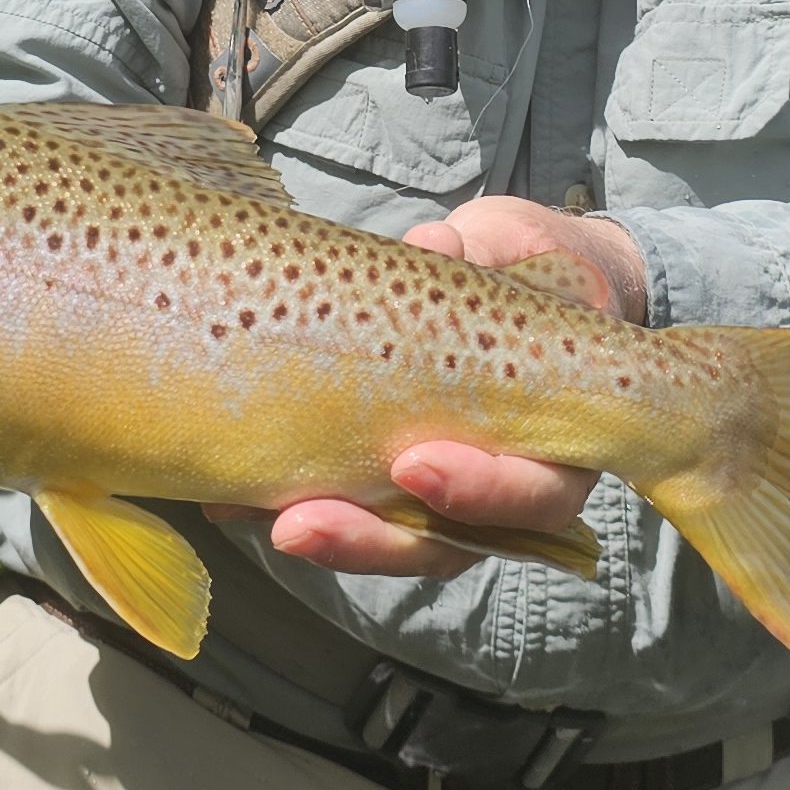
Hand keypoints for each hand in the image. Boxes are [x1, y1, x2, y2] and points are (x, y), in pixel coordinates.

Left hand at [236, 197, 648, 577]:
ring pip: (395, 540)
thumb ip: (485, 256)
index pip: (536, 492)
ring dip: (325, 535)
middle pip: (451, 543)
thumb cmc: (526, 269)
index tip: (413, 464)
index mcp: (561, 438)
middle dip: (373, 539)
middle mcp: (505, 484)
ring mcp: (444, 489)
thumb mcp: (516, 252)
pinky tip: (229, 493)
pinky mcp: (387, 478)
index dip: (480, 491)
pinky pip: (349, 508)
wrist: (513, 276)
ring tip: (252, 514)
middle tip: (301, 522)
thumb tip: (434, 247)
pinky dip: (293, 503)